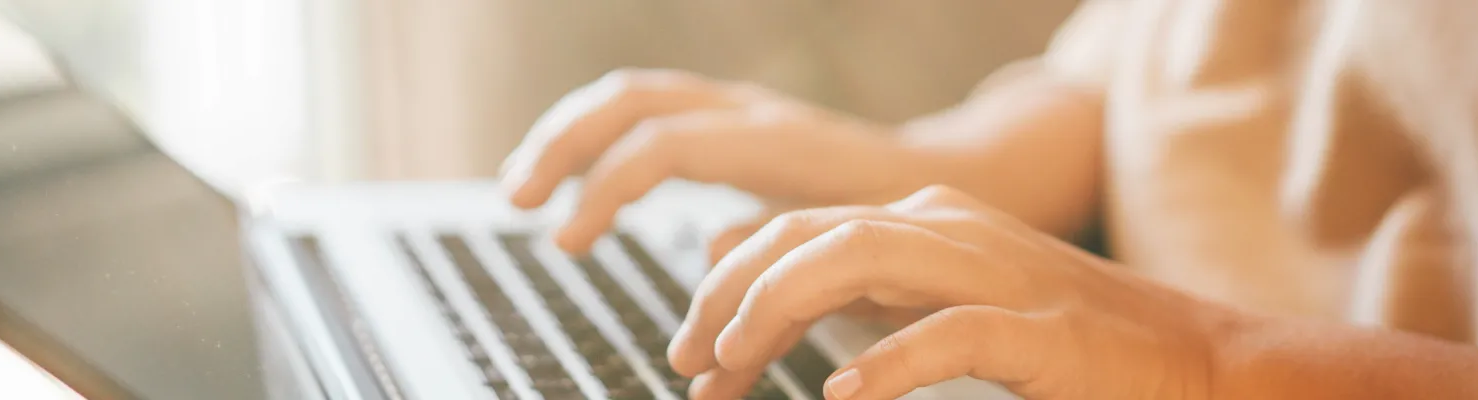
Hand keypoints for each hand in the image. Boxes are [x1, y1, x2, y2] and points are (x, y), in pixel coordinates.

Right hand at [498, 68, 932, 253]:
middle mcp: (751, 112)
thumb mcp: (847, 243)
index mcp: (774, 141)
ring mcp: (743, 110)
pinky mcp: (739, 123)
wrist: (960, 178)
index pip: (662, 147)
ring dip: (573, 134)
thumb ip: (779, 244)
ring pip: (637, 95)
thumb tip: (710, 251)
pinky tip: (585, 179)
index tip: (569, 244)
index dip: (604, 191)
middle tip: (517, 199)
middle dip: (564, 143)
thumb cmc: (910, 223)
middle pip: (633, 99)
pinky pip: (656, 112)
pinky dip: (607, 140)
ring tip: (525, 184)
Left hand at [670, 185, 1233, 398]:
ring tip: (734, 363)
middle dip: (730, 294)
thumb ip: (854, 290)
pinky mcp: (1042, 330)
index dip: (725, 286)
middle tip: (688, 363)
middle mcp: (949, 230)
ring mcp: (997, 272)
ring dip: (780, 307)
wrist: (1189, 359)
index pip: (794, 232)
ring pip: (862, 255)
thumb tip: (754, 285)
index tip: (688, 354)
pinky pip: (953, 332)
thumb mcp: (934, 303)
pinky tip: (842, 394)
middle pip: (808, 234)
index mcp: (921, 223)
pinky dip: (890, 361)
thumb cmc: (1056, 341)